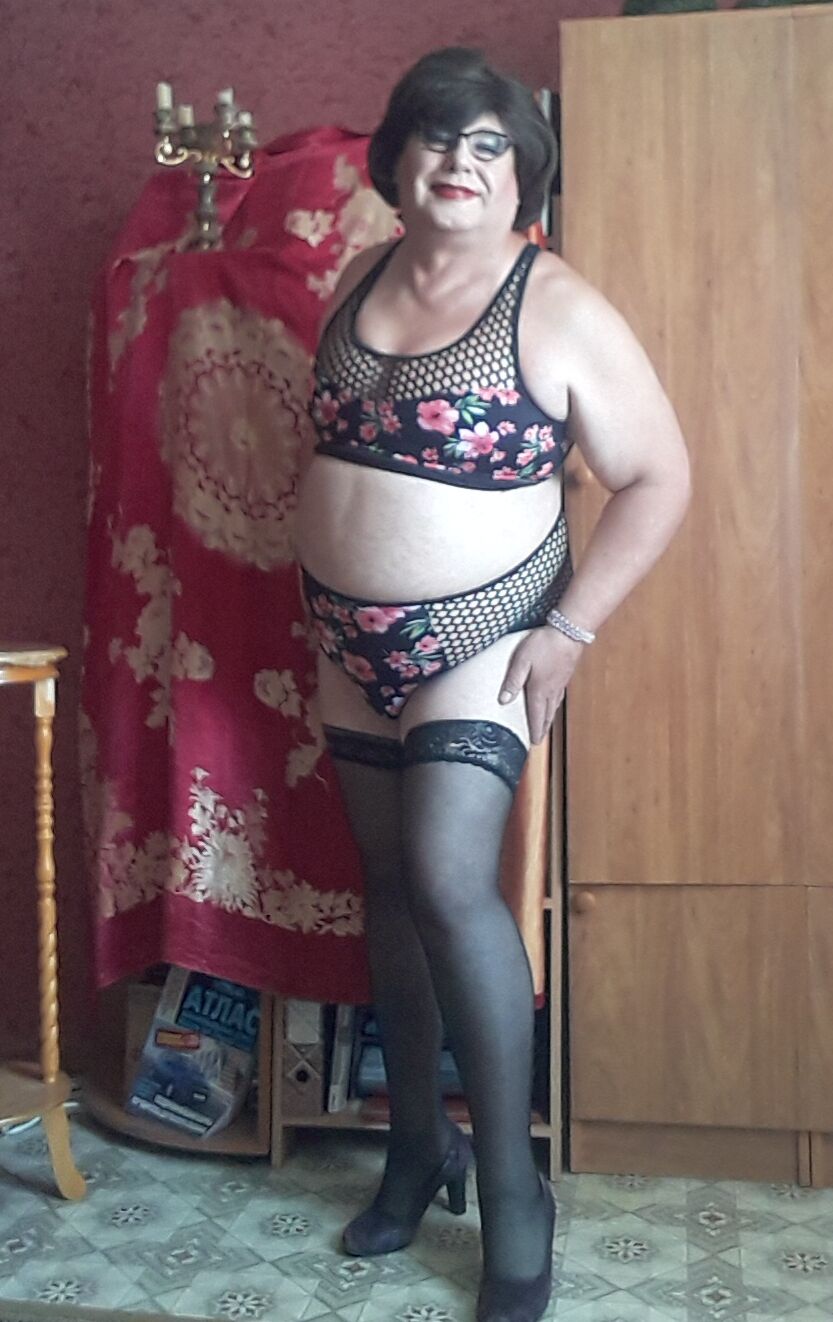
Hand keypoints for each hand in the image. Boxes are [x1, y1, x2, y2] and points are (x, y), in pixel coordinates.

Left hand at [498, 627, 583, 743]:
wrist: (569, 632)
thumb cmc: (543, 645)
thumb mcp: (522, 661)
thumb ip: (513, 681)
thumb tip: (503, 700)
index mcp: (539, 690)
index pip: (535, 715)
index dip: (534, 729)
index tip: (534, 742)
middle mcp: (551, 690)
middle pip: (546, 714)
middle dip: (542, 728)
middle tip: (539, 739)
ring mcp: (560, 683)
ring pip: (554, 706)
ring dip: (549, 718)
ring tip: (545, 725)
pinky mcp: (565, 675)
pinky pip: (559, 696)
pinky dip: (555, 705)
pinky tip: (554, 702)